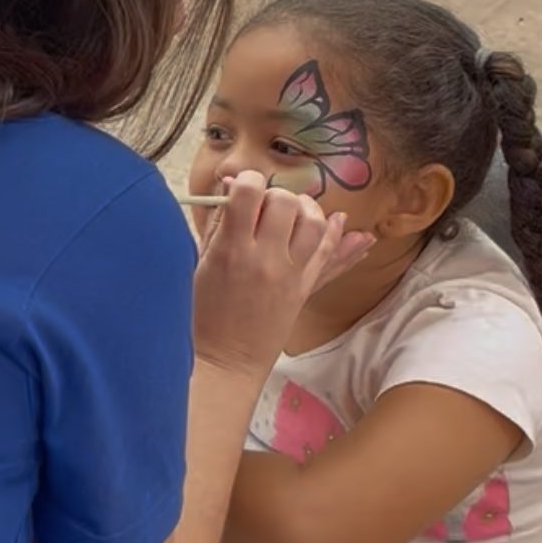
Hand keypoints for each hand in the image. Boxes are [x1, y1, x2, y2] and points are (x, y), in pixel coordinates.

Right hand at [192, 172, 373, 380]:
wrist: (225, 361)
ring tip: (294, 212)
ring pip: (314, 223)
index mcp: (231, 250)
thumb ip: (218, 223)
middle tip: (264, 208)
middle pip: (287, 203)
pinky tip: (342, 222)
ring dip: (306, 209)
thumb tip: (233, 185)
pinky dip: (339, 236)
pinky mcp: (304, 289)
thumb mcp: (199, 263)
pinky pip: (330, 255)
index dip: (247, 181)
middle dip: (276, 196)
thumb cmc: (201, 314)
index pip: (250, 193)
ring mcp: (290, 275)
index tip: (241, 189)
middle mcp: (265, 260)